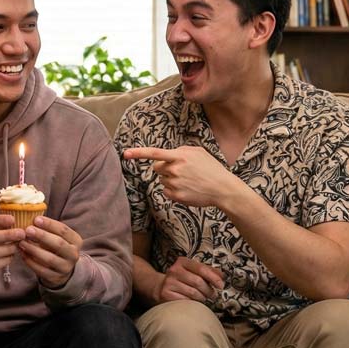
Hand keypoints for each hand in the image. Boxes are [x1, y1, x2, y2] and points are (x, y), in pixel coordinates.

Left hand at [19, 216, 81, 288]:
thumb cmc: (55, 247)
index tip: (36, 219)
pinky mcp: (55, 277)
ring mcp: (65, 267)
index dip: (50, 224)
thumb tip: (30, 216)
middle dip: (42, 236)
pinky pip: (41, 270)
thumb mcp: (57, 236)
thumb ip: (48, 228)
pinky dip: (30, 262)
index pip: (64, 230)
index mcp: (76, 241)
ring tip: (21, 242)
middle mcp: (74, 254)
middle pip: (58, 244)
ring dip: (34, 249)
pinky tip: (22, 254)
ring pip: (49, 258)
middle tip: (27, 230)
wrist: (61, 269)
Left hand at [123, 146, 242, 208]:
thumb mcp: (199, 152)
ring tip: (189, 181)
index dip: (138, 153)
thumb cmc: (211, 169)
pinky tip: (187, 189)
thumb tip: (168, 154)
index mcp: (180, 156)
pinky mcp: (176, 196)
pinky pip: (166, 191)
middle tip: (180, 171)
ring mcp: (175, 184)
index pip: (155, 153)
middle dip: (164, 168)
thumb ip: (181, 150)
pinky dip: (173, 190)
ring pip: (162, 180)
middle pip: (156, 168)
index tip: (125, 154)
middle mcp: (175, 170)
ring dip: (171, 180)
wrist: (223, 189)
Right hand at [153, 257, 224, 304]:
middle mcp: (174, 270)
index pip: (201, 269)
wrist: (160, 287)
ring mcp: (169, 282)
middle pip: (198, 282)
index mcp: (182, 262)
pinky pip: (185, 301)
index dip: (213, 277)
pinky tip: (193, 302)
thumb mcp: (194, 271)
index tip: (221, 285)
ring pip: (193, 293)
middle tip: (213, 295)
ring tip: (203, 298)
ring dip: (202, 298)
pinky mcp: (166, 294)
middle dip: (209, 290)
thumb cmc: (182, 279)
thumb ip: (208, 271)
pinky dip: (193, 303)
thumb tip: (222, 276)